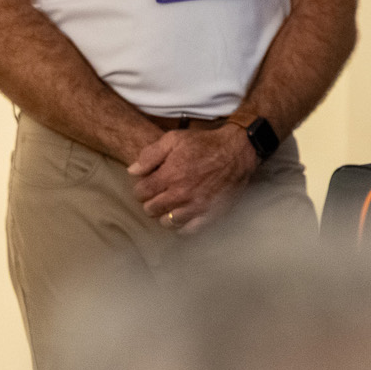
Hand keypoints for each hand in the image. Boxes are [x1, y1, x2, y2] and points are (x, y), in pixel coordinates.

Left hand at [129, 127, 257, 233]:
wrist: (238, 151)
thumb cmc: (205, 144)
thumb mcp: (175, 139)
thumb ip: (150, 154)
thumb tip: (132, 171)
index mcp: (169, 175)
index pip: (140, 193)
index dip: (142, 188)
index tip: (150, 184)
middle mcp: (180, 194)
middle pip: (151, 209)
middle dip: (152, 201)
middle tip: (161, 193)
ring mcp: (195, 206)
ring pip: (166, 222)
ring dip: (165, 214)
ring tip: (172, 204)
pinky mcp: (210, 214)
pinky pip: (188, 230)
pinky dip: (182, 226)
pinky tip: (184, 215)